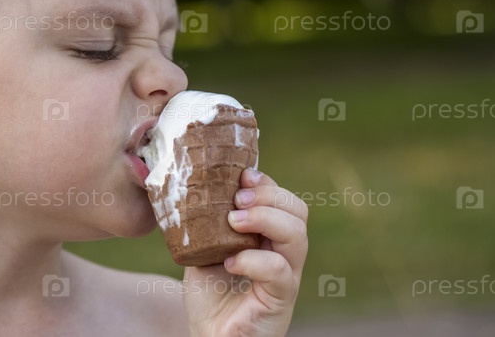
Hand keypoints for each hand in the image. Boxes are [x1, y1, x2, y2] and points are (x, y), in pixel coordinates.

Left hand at [183, 169, 308, 336]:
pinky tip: (229, 262)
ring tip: (232, 222)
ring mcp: (286, 277)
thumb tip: (196, 183)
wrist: (208, 335)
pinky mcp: (280, 300)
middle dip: (269, 195)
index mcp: (270, 237)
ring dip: (265, 219)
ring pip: (297, 237)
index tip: (241, 174)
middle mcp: (284, 254)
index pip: (284, 201)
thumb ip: (208, 220)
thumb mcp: (205, 247)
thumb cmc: (210, 294)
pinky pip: (279, 271)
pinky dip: (253, 260)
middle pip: (298, 212)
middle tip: (238, 199)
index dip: (267, 183)